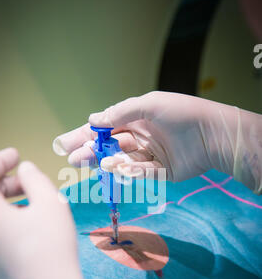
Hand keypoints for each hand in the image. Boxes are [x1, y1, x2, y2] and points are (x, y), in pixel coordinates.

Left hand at [0, 148, 123, 278]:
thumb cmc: (52, 246)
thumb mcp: (50, 201)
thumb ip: (34, 177)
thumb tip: (24, 170)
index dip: (0, 159)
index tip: (16, 154)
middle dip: (0, 182)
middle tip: (25, 181)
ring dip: (0, 203)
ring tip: (28, 205)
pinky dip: (0, 223)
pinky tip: (24, 229)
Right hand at [53, 91, 261, 192]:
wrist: (214, 134)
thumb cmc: (182, 113)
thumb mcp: (148, 105)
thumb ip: (120, 112)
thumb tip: (93, 119)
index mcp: (136, 119)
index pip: (104, 129)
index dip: (84, 136)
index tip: (64, 144)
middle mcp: (140, 137)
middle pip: (109, 147)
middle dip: (90, 152)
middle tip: (72, 159)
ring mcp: (149, 155)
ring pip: (121, 161)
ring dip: (106, 162)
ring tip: (92, 163)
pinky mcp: (160, 172)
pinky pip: (140, 173)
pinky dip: (129, 172)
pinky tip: (117, 169)